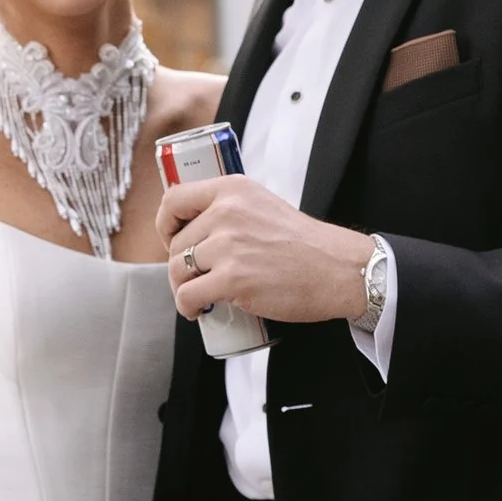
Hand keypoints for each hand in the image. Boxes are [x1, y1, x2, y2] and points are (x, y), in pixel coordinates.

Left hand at [158, 174, 375, 324]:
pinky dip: (187, 308)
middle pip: (176, 243)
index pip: (174, 199)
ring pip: (177, 270)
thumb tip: (195, 229)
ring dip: (182, 289)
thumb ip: (231, 210)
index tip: (172, 240)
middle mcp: (226, 212)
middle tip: (196, 278)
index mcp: (232, 190)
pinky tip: (198, 311)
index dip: (165, 224)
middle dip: (179, 265)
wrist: (337, 269)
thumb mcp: (263, 206)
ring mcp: (228, 246)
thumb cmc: (304, 245)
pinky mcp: (232, 278)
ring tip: (197, 297)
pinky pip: (188, 295)